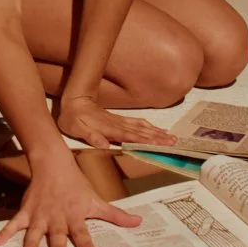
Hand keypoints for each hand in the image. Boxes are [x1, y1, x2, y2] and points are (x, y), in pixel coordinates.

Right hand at [0, 157, 140, 246]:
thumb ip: (116, 215)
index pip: (82, 232)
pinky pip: (14, 222)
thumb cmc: (77, 185)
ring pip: (36, 231)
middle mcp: (58, 217)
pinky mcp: (26, 211)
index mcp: (75, 215)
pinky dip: (5, 232)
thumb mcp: (96, 200)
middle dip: (58, 246)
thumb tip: (139, 222)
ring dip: (32, 243)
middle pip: (58, 234)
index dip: (86, 243)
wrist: (54, 164)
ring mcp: (40, 214)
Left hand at [57, 95, 175, 149]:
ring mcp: (120, 122)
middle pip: (142, 132)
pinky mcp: (120, 120)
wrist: (75, 101)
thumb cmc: (73, 119)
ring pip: (143, 127)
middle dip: (158, 138)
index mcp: (110, 129)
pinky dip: (149, 127)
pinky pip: (138, 124)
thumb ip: (91, 136)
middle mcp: (118, 125)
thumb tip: (103, 145)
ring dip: (157, 132)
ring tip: (171, 137)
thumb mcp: (77, 129)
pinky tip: (157, 129)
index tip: (160, 144)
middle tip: (174, 142)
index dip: (146, 141)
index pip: (131, 137)